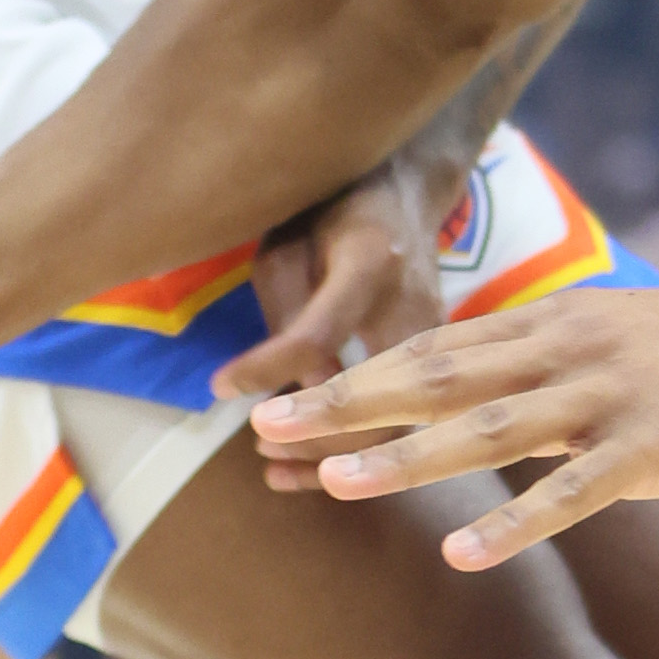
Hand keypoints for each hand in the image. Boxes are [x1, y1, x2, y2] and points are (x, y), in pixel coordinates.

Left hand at [219, 164, 452, 445]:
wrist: (405, 190)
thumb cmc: (330, 212)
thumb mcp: (290, 244)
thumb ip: (287, 313)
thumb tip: (287, 396)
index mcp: (370, 261)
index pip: (317, 334)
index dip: (266, 368)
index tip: (218, 386)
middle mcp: (413, 304)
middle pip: (374, 396)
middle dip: (313, 434)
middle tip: (259, 439)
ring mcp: (439, 337)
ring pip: (399, 424)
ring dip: (335, 456)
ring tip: (275, 461)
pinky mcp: (440, 361)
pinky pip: (403, 419)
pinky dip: (355, 453)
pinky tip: (309, 468)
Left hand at [252, 280, 658, 566]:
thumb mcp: (617, 339)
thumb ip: (542, 362)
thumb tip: (469, 390)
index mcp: (552, 322)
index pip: (429, 350)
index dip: (349, 381)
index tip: (276, 409)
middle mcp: (567, 349)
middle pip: (435, 379)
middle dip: (344, 407)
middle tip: (262, 433)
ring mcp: (611, 397)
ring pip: (488, 428)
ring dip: (406, 458)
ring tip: (331, 484)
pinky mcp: (658, 446)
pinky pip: (574, 491)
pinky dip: (516, 523)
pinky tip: (464, 555)